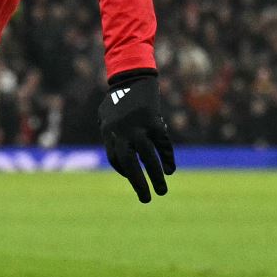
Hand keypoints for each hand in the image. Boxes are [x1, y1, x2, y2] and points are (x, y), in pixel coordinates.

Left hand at [98, 70, 175, 202]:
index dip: (124, 170)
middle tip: (146, 200)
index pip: (115, 159)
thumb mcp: (105, 113)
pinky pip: (162, 144)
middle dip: (138, 183)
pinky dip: (167, 157)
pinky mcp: (155, 122)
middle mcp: (122, 132)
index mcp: (109, 132)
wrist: (132, 77)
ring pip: (148, 157)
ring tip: (162, 191)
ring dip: (156, 176)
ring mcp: (139, 127)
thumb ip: (108, 131)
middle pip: (130, 163)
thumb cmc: (118, 96)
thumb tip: (115, 152)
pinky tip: (170, 170)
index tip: (135, 178)